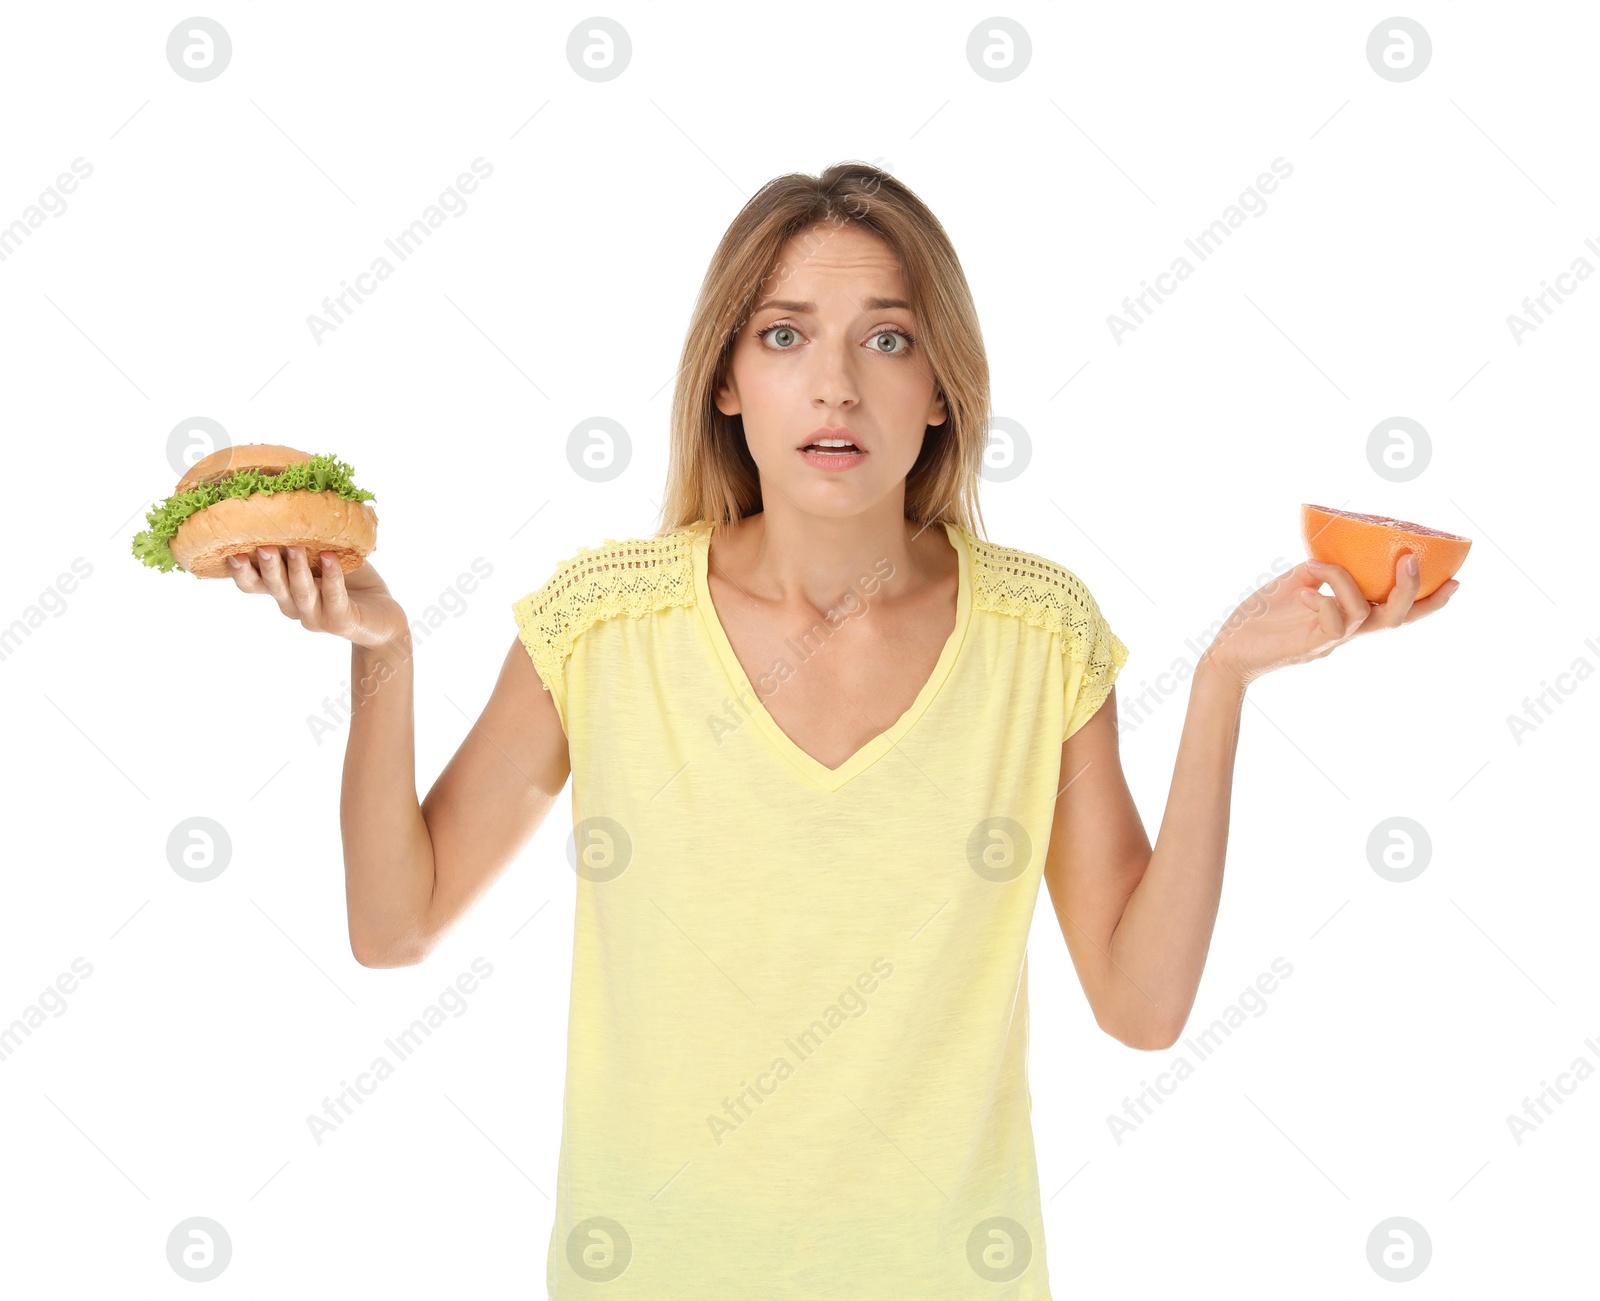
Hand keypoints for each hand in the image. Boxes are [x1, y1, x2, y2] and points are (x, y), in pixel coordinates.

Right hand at [225, 546, 408, 648]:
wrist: (384, 618)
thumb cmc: (353, 583)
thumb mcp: (326, 557)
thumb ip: (309, 539)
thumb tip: (297, 493)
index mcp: (285, 590)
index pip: (253, 585)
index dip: (239, 572)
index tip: (229, 550)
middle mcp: (295, 606)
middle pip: (272, 588)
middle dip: (265, 567)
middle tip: (261, 545)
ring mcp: (316, 616)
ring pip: (301, 594)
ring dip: (296, 570)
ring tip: (293, 547)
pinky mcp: (340, 621)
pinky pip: (334, 598)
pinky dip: (332, 577)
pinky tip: (331, 558)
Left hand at [1202, 553, 1460, 688]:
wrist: (1227, 651)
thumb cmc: (1258, 620)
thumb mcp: (1293, 585)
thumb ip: (1318, 571)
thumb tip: (1332, 556)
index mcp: (1346, 617)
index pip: (1395, 612)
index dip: (1428, 600)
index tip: (1456, 579)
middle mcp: (1345, 633)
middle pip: (1395, 619)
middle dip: (1410, 590)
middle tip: (1411, 562)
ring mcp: (1328, 641)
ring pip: (1364, 616)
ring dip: (1348, 583)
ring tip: (1322, 566)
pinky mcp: (1309, 646)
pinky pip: (1332, 624)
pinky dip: (1324, 599)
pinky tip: (1305, 589)